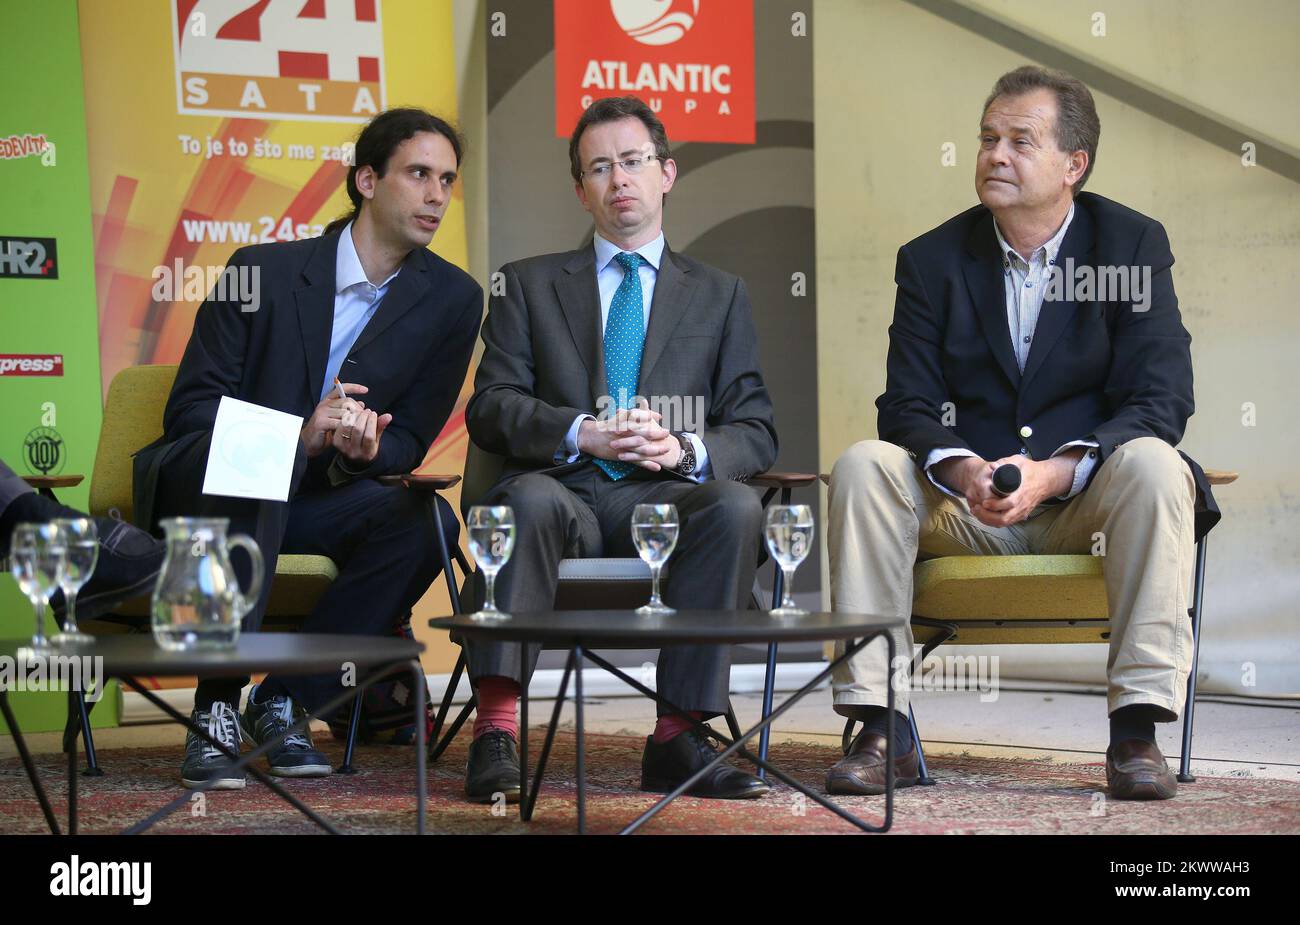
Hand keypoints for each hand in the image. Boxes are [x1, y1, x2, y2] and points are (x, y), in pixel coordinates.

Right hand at [301, 383, 367, 457]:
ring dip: (354, 421)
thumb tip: (362, 403)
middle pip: (347, 402)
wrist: (310, 443)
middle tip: (364, 419)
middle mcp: (324, 404)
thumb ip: (349, 411)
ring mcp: (322, 412)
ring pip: (345, 413)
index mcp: (328, 401)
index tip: (366, 390)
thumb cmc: (326, 431)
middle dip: (358, 410)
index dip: (354, 388)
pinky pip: (340, 423)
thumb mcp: (338, 419)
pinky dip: (347, 428)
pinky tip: (349, 433)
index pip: (342, 389)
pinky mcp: (321, 422)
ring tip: (357, 428)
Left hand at [331, 407, 391, 464]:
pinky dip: (345, 419)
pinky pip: (339, 428)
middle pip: (358, 430)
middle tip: (367, 410)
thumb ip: (381, 427)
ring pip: (347, 428)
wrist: (355, 458)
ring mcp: (343, 448)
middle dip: (363, 417)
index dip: (371, 422)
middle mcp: (354, 452)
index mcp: (367, 453)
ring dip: (353, 417)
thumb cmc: (368, 445)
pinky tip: (350, 414)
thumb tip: (388, 416)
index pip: (369, 436)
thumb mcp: (376, 439)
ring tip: (359, 411)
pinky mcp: (336, 443)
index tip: (374, 413)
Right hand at [577, 405, 680, 470]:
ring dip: (655, 449)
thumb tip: (641, 405)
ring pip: (642, 448)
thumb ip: (628, 413)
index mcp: (623, 422)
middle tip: (667, 432)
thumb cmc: (603, 427)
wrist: (589, 438)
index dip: (650, 416)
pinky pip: (636, 461)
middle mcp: (624, 433)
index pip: (639, 418)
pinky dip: (647, 464)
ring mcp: (624, 445)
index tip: (660, 416)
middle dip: (656, 433)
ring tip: (667, 449)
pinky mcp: (622, 455)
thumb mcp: (615, 417)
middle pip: (643, 433)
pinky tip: (657, 467)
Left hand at [947, 453, 1078, 527]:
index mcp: (1023, 491)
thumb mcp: (1019, 461)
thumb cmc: (1031, 470)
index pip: (1010, 503)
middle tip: (976, 508)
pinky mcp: (1021, 515)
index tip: (984, 502)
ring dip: (988, 520)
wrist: (1047, 480)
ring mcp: (1022, 511)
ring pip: (1004, 523)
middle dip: (987, 516)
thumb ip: (1006, 462)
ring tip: (976, 512)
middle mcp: (1023, 505)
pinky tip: (984, 516)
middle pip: (1005, 518)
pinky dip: (994, 522)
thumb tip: (992, 466)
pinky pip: (1007, 523)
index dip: (996, 505)